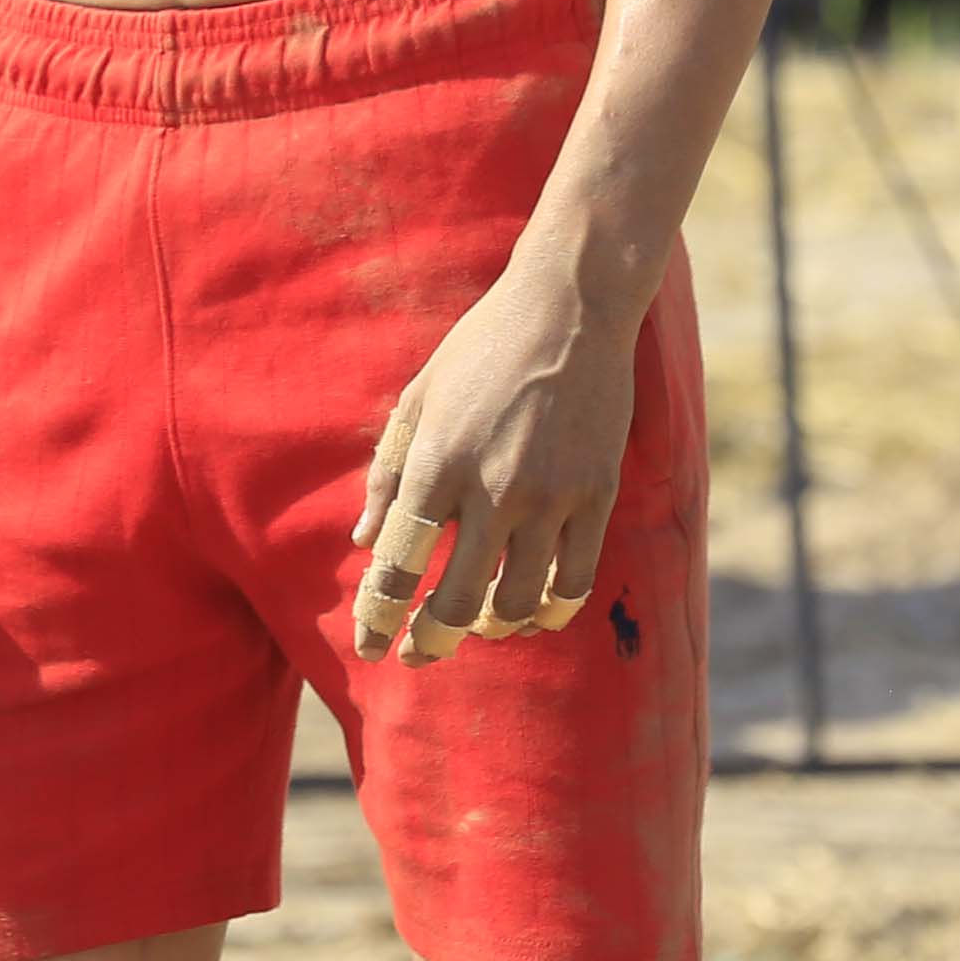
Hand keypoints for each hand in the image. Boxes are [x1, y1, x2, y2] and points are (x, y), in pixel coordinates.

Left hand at [345, 241, 646, 664]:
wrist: (570, 306)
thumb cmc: (481, 348)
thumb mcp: (418, 399)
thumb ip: (388, 474)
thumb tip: (364, 542)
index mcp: (437, 461)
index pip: (397, 565)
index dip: (378, 617)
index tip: (368, 649)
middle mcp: (492, 487)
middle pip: (457, 603)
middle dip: (433, 642)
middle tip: (420, 655)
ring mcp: (550, 495)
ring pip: (519, 602)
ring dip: (493, 628)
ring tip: (480, 626)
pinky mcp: (595, 494)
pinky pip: (575, 579)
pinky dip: (552, 610)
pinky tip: (537, 614)